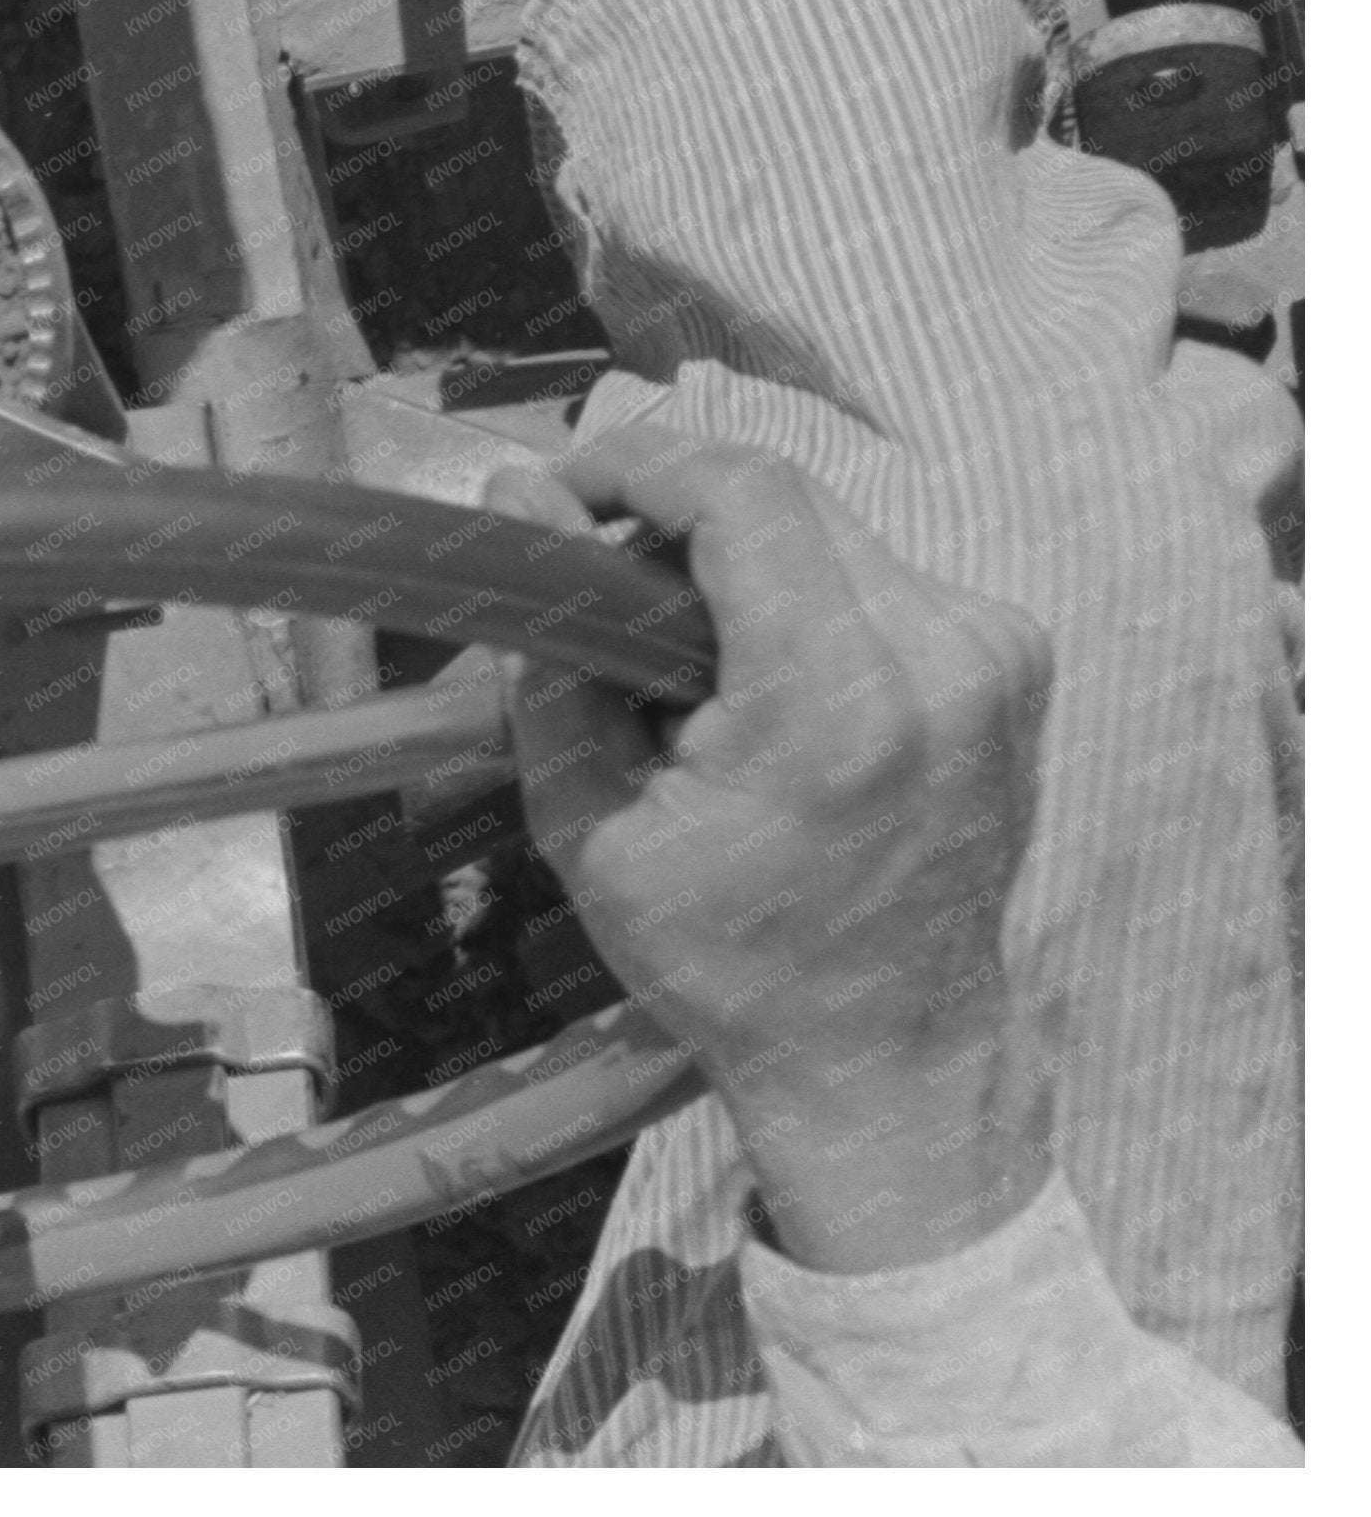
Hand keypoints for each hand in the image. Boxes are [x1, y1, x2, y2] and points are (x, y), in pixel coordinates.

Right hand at [484, 428, 1054, 1272]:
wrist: (889, 1064)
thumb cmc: (726, 962)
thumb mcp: (588, 821)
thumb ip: (553, 648)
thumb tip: (514, 494)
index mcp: (839, 701)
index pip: (743, 492)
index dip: (634, 463)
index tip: (553, 493)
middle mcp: (942, 655)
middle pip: (782, 497)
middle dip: (668, 516)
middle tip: (591, 584)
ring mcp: (994, 654)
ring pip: (826, 527)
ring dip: (731, 559)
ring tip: (672, 656)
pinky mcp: (1012, 660)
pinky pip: (875, 573)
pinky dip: (796, 595)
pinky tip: (757, 682)